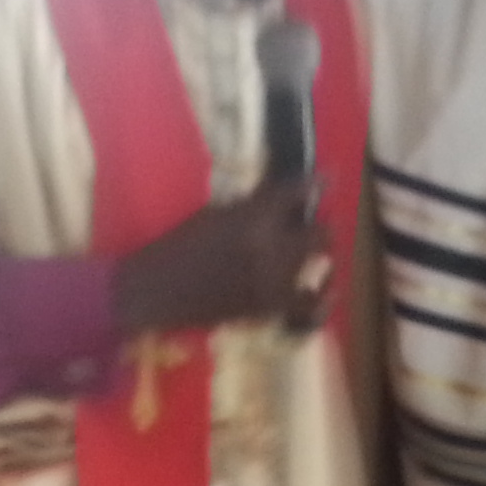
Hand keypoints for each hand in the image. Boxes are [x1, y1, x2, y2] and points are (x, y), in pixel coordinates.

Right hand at [113, 180, 330, 332]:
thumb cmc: (179, 245)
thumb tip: (281, 199)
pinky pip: (310, 303)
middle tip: (315, 221)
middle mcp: (271, 246)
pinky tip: (324, 290)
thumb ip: (252, 206)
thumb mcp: (215, 213)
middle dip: (320, 224)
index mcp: (254, 216)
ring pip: (319, 261)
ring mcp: (274, 279)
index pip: (298, 192)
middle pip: (319, 231)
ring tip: (317, 249)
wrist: (158, 290)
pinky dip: (321, 296)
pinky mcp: (270, 306)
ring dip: (319, 252)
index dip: (317, 183)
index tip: (328, 180)